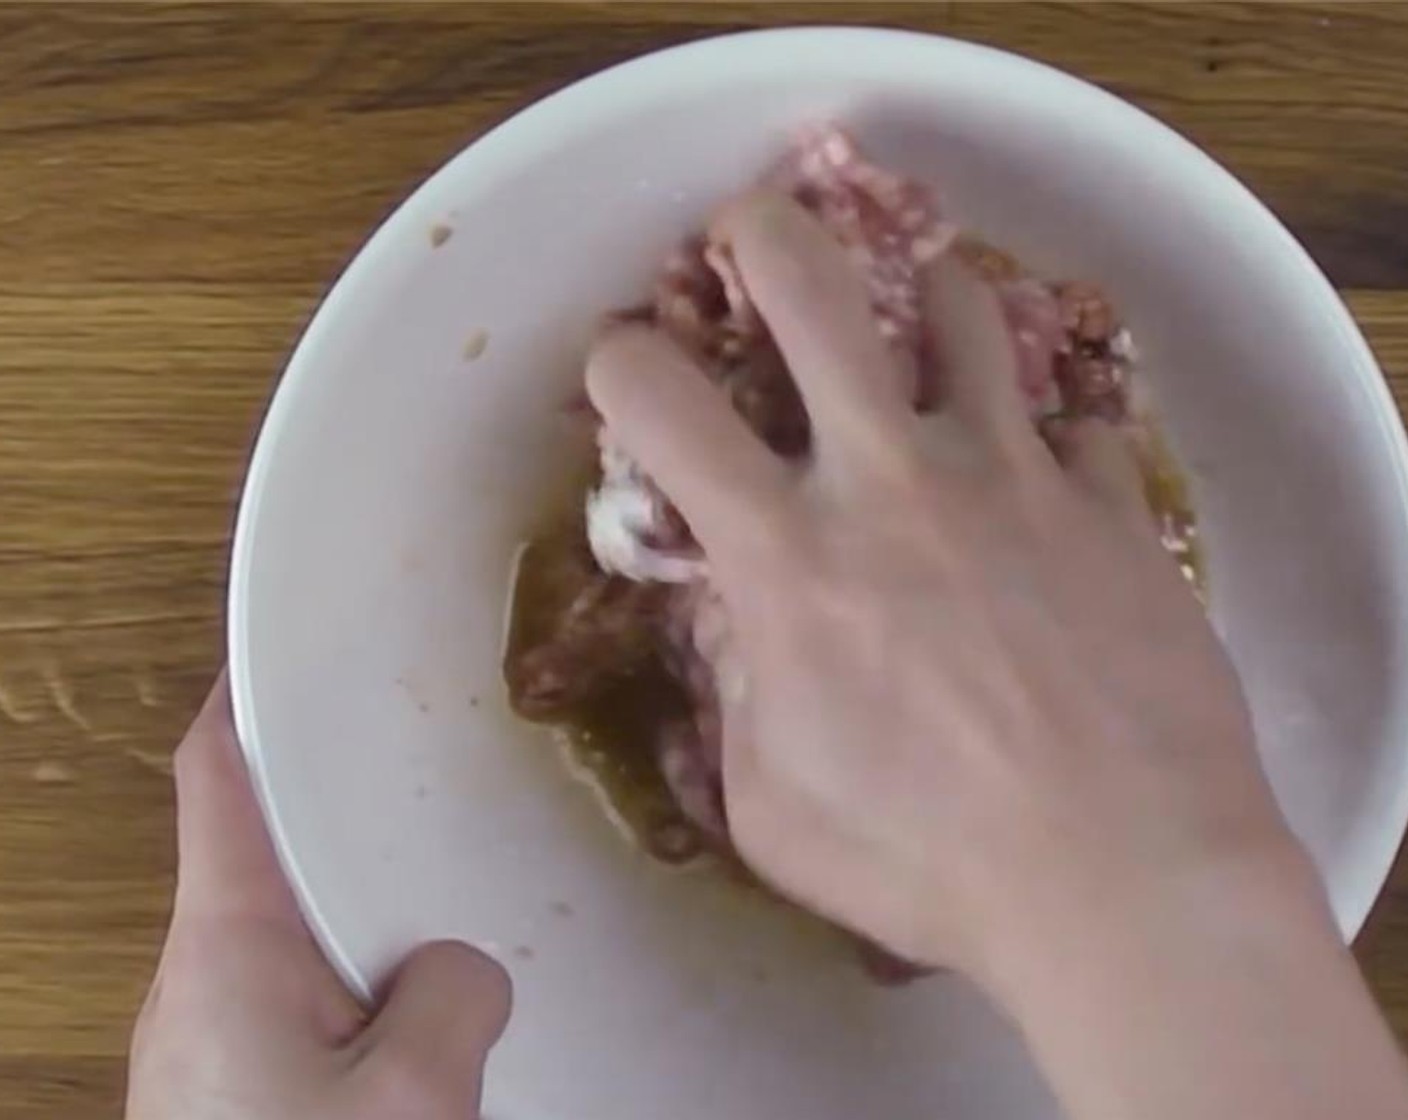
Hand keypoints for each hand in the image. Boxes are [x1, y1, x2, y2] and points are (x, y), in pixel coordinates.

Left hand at [126, 674, 509, 1119]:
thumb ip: (456, 998)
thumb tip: (463, 971)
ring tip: (431, 893)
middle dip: (336, 810)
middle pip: (264, 852)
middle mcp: (199, 979)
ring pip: (285, 932)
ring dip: (350, 904)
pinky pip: (292, 997)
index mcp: (226, 948)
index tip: (278, 648)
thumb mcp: (414, 1094)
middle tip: (410, 766)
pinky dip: (348, 975)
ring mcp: (208, 1034)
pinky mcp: (230, 1081)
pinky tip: (408, 1006)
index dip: (242, 700)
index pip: (216, 780)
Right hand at [585, 191, 1312, 986]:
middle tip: (754, 233)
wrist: (1125, 879)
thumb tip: (737, 616)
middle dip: (763, 231)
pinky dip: (1047, 440)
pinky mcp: (1110, 502)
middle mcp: (892, 480)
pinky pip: (1075, 423)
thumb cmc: (930, 861)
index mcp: (788, 555)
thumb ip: (734, 694)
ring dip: (925, 308)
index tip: (627, 371)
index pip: (659, 402)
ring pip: (963, 308)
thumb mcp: (773, 804)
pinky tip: (1045, 491)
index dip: (621, 363)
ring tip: (919, 344)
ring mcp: (1013, 475)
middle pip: (811, 285)